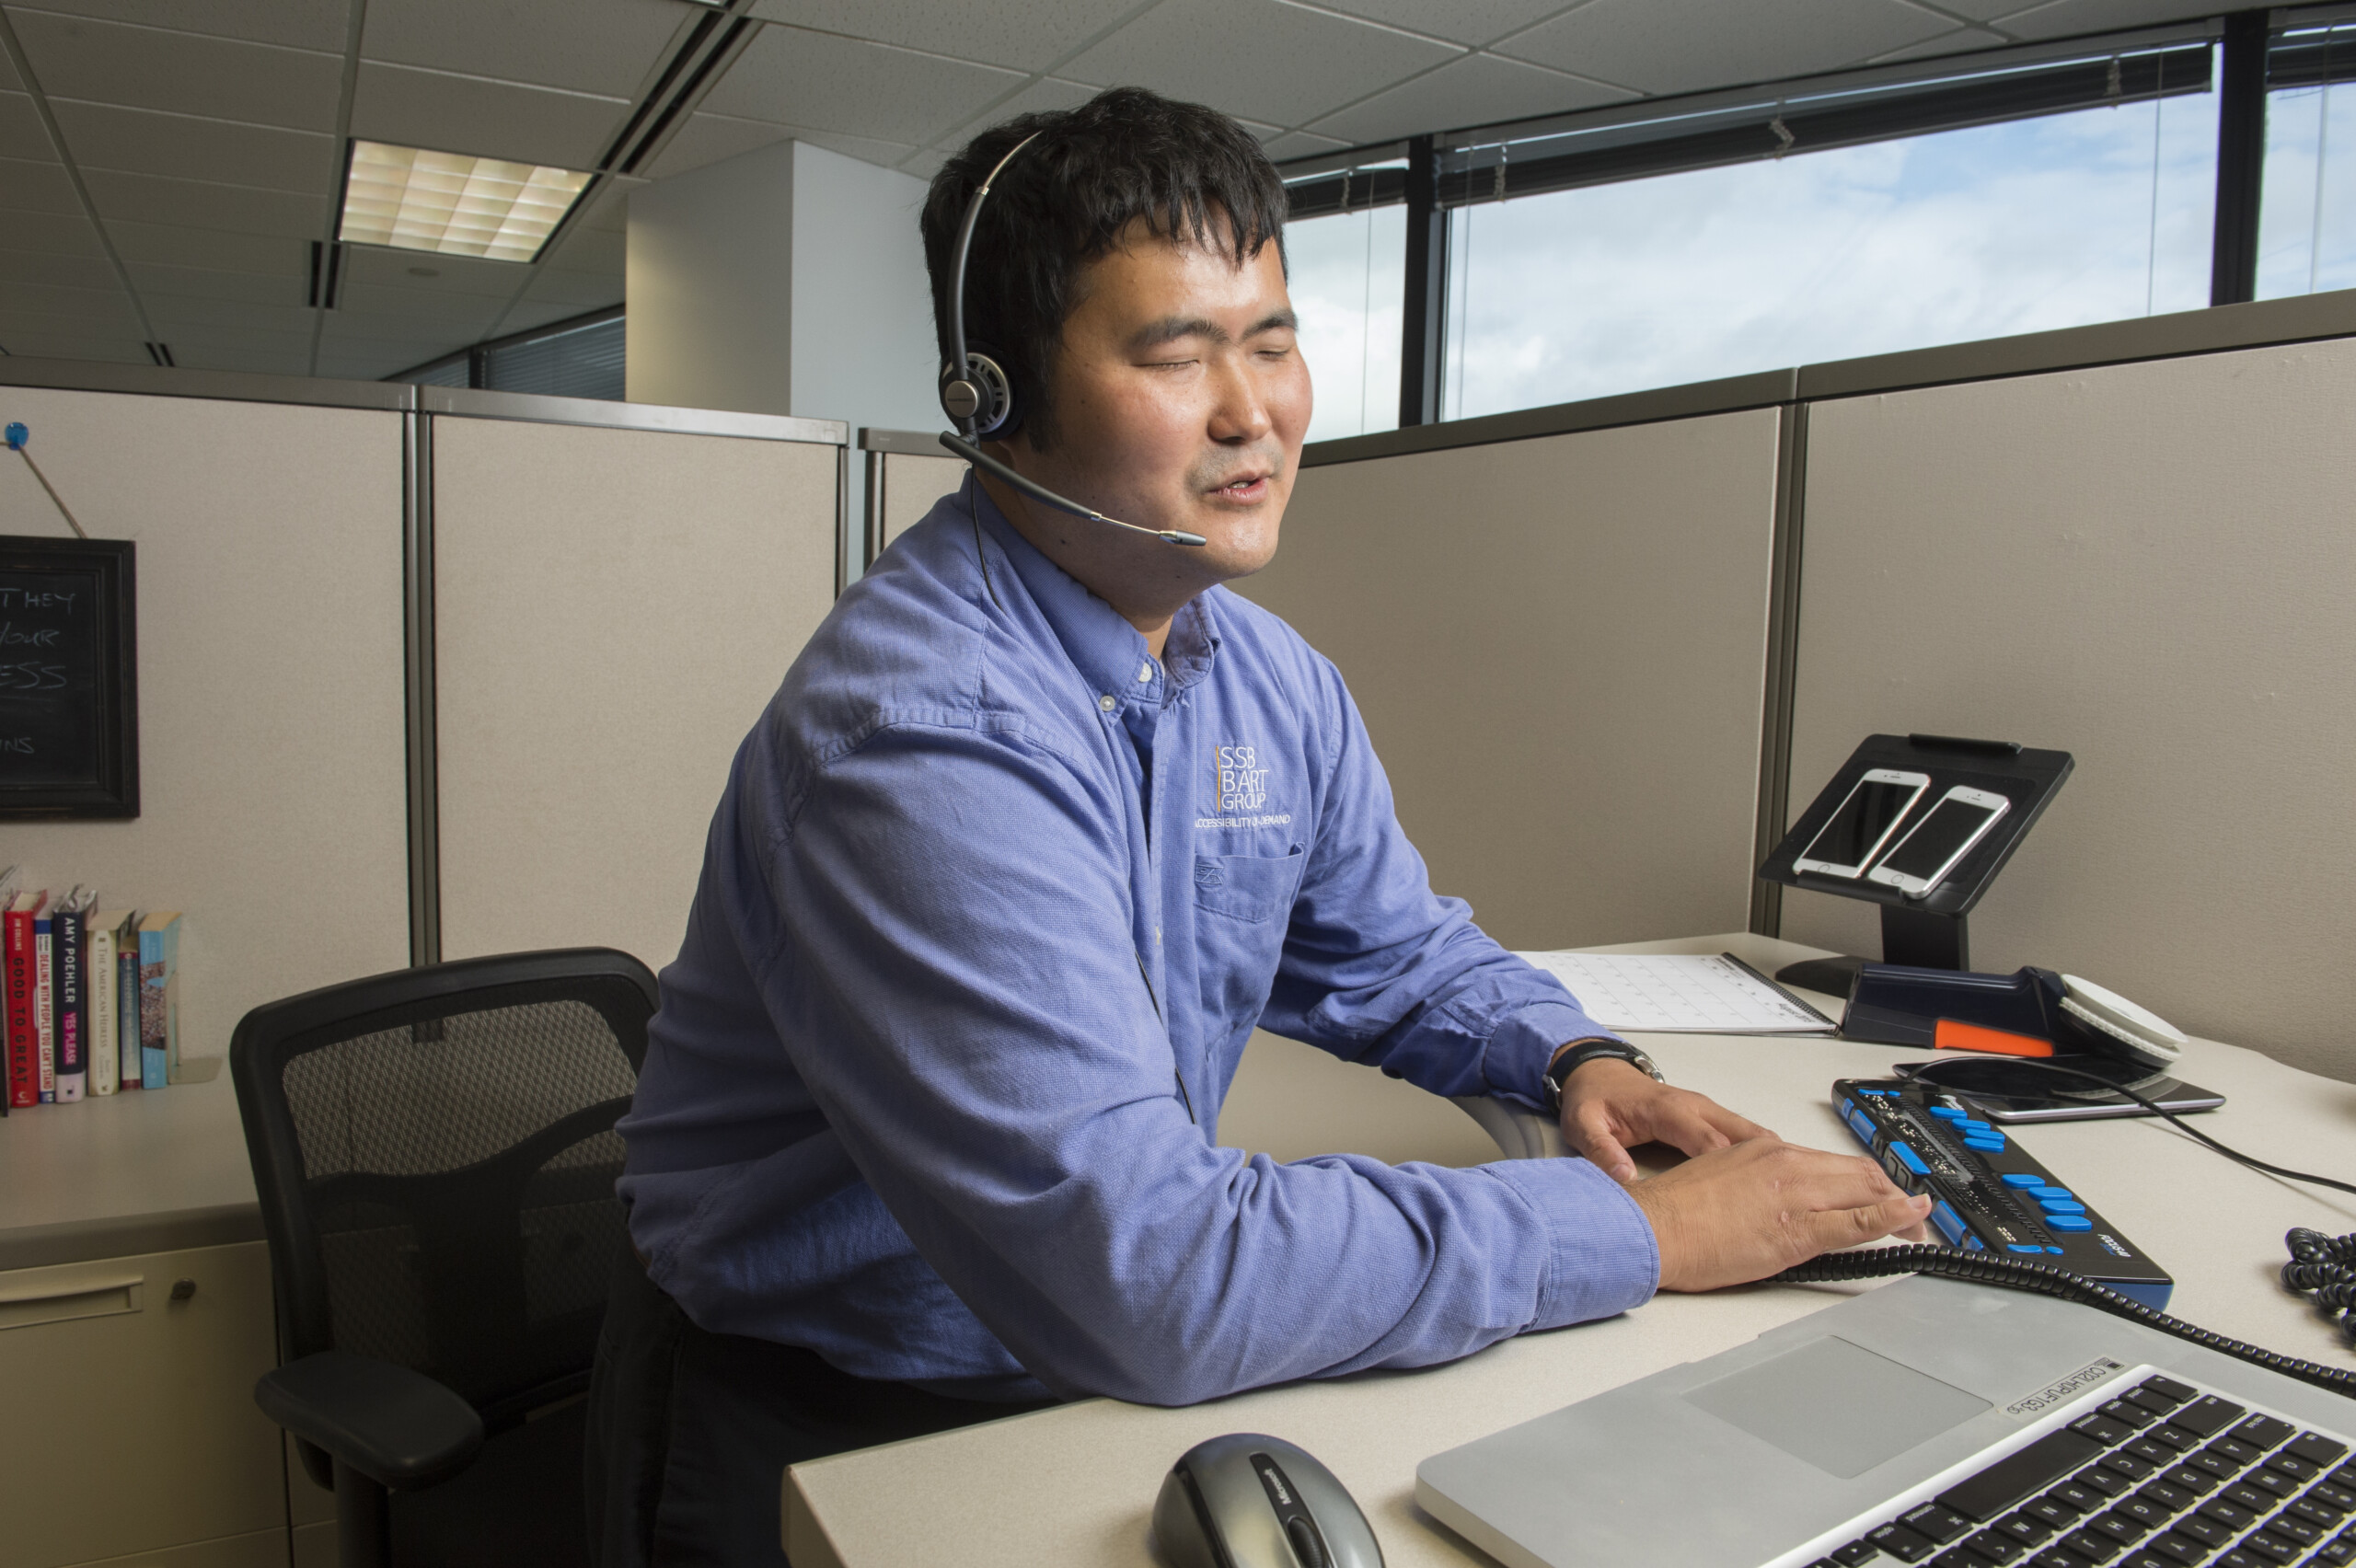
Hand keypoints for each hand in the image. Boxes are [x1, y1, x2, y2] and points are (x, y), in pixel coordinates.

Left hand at [1557, 1057, 1771, 1183]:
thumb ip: (1601, 1150)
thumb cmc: (1594, 1100)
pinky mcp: (1710, 1118)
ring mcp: (1706, 1111)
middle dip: (1768, 1163)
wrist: (1598, 1075)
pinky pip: (1745, 1137)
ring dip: (1775, 1159)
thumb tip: (1623, 1176)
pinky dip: (1766, 1156)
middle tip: (1792, 1193)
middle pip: (1742, 1135)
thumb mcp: (1583, 1125)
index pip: (1706, 1140)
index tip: (1748, 1194)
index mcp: (1667, 1109)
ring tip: (1798, 1190)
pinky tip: (1781, 1179)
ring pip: (1751, 1135)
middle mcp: (1695, 1107)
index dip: (1729, 1168)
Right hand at [1624, 1136, 1933, 1291]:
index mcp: (1765, 1151)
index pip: (1832, 1161)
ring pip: (1866, 1191)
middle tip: (1909, 1214)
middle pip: (1859, 1172)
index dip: (1865, 1180)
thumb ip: (1756, 1182)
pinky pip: (1858, 1223)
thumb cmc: (1674, 1211)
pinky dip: (1893, 1219)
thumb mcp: (1720, 1177)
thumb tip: (1778, 1200)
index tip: (1878, 1193)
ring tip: (1917, 1224)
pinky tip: (1910, 1221)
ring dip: (1900, 1207)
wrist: (1651, 1228)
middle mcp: (1786, 1165)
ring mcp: (1795, 1197)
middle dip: (1891, 1192)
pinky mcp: (1797, 1231)